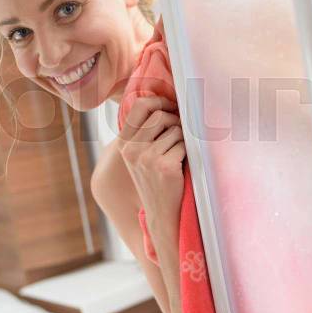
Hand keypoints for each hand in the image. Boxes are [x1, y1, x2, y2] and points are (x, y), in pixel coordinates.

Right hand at [118, 96, 185, 234]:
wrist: (160, 211)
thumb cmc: (154, 178)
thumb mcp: (140, 155)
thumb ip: (144, 131)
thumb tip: (163, 102)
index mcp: (124, 144)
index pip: (140, 106)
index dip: (158, 101)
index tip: (170, 105)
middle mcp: (132, 150)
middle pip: (160, 116)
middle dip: (174, 121)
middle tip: (178, 134)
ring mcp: (148, 159)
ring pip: (175, 130)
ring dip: (181, 139)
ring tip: (176, 154)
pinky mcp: (165, 167)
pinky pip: (184, 145)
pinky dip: (187, 152)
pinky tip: (180, 166)